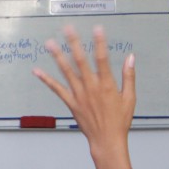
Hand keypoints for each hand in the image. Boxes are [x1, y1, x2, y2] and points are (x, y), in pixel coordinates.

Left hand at [33, 26, 135, 157]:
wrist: (107, 140)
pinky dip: (46, 79)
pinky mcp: (70, 102)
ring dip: (57, 56)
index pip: (102, 59)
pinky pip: (56, 89)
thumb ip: (129, 76)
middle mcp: (91, 87)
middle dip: (74, 43)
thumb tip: (131, 57)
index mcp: (107, 85)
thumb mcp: (130, 98)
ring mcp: (79, 95)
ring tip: (49, 43)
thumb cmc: (120, 120)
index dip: (100, 43)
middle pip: (80, 61)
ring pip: (66, 71)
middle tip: (68, 28)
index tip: (97, 28)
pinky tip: (37, 71)